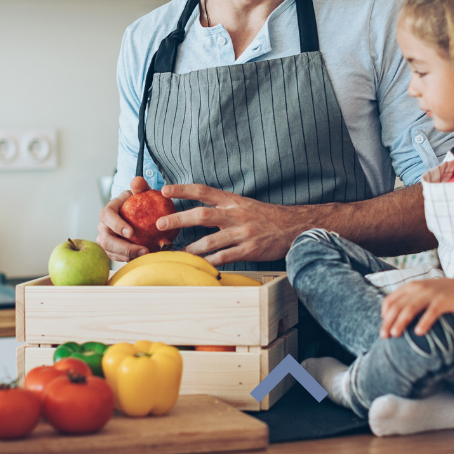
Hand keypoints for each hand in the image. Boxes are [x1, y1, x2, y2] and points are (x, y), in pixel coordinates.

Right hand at [96, 176, 152, 260]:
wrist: (135, 216)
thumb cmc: (138, 203)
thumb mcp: (140, 193)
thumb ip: (140, 187)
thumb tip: (137, 181)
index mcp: (109, 210)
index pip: (107, 216)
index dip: (117, 225)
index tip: (131, 232)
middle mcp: (103, 226)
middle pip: (106, 239)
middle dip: (123, 247)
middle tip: (143, 250)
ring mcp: (105, 239)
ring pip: (110, 251)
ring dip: (128, 256)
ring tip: (146, 255)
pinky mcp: (110, 251)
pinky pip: (117, 258)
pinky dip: (130, 259)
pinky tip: (144, 258)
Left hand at [156, 184, 305, 266]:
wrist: (293, 227)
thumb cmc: (266, 217)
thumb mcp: (244, 205)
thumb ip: (223, 207)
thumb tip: (198, 211)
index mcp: (233, 201)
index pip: (204, 191)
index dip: (183, 189)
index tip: (165, 190)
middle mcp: (236, 214)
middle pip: (202, 215)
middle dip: (179, 219)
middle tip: (160, 223)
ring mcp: (243, 233)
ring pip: (211, 241)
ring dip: (192, 248)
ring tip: (181, 251)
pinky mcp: (249, 250)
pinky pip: (225, 256)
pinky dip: (211, 261)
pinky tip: (202, 264)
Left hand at [380, 279, 453, 337]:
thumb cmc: (440, 296)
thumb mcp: (422, 294)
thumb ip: (407, 301)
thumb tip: (390, 319)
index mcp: (410, 287)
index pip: (390, 300)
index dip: (384, 315)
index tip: (384, 328)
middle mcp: (418, 288)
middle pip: (397, 306)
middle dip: (389, 321)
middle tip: (384, 336)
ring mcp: (431, 293)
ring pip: (410, 308)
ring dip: (401, 322)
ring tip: (395, 334)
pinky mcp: (444, 300)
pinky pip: (431, 312)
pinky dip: (424, 322)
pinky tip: (418, 332)